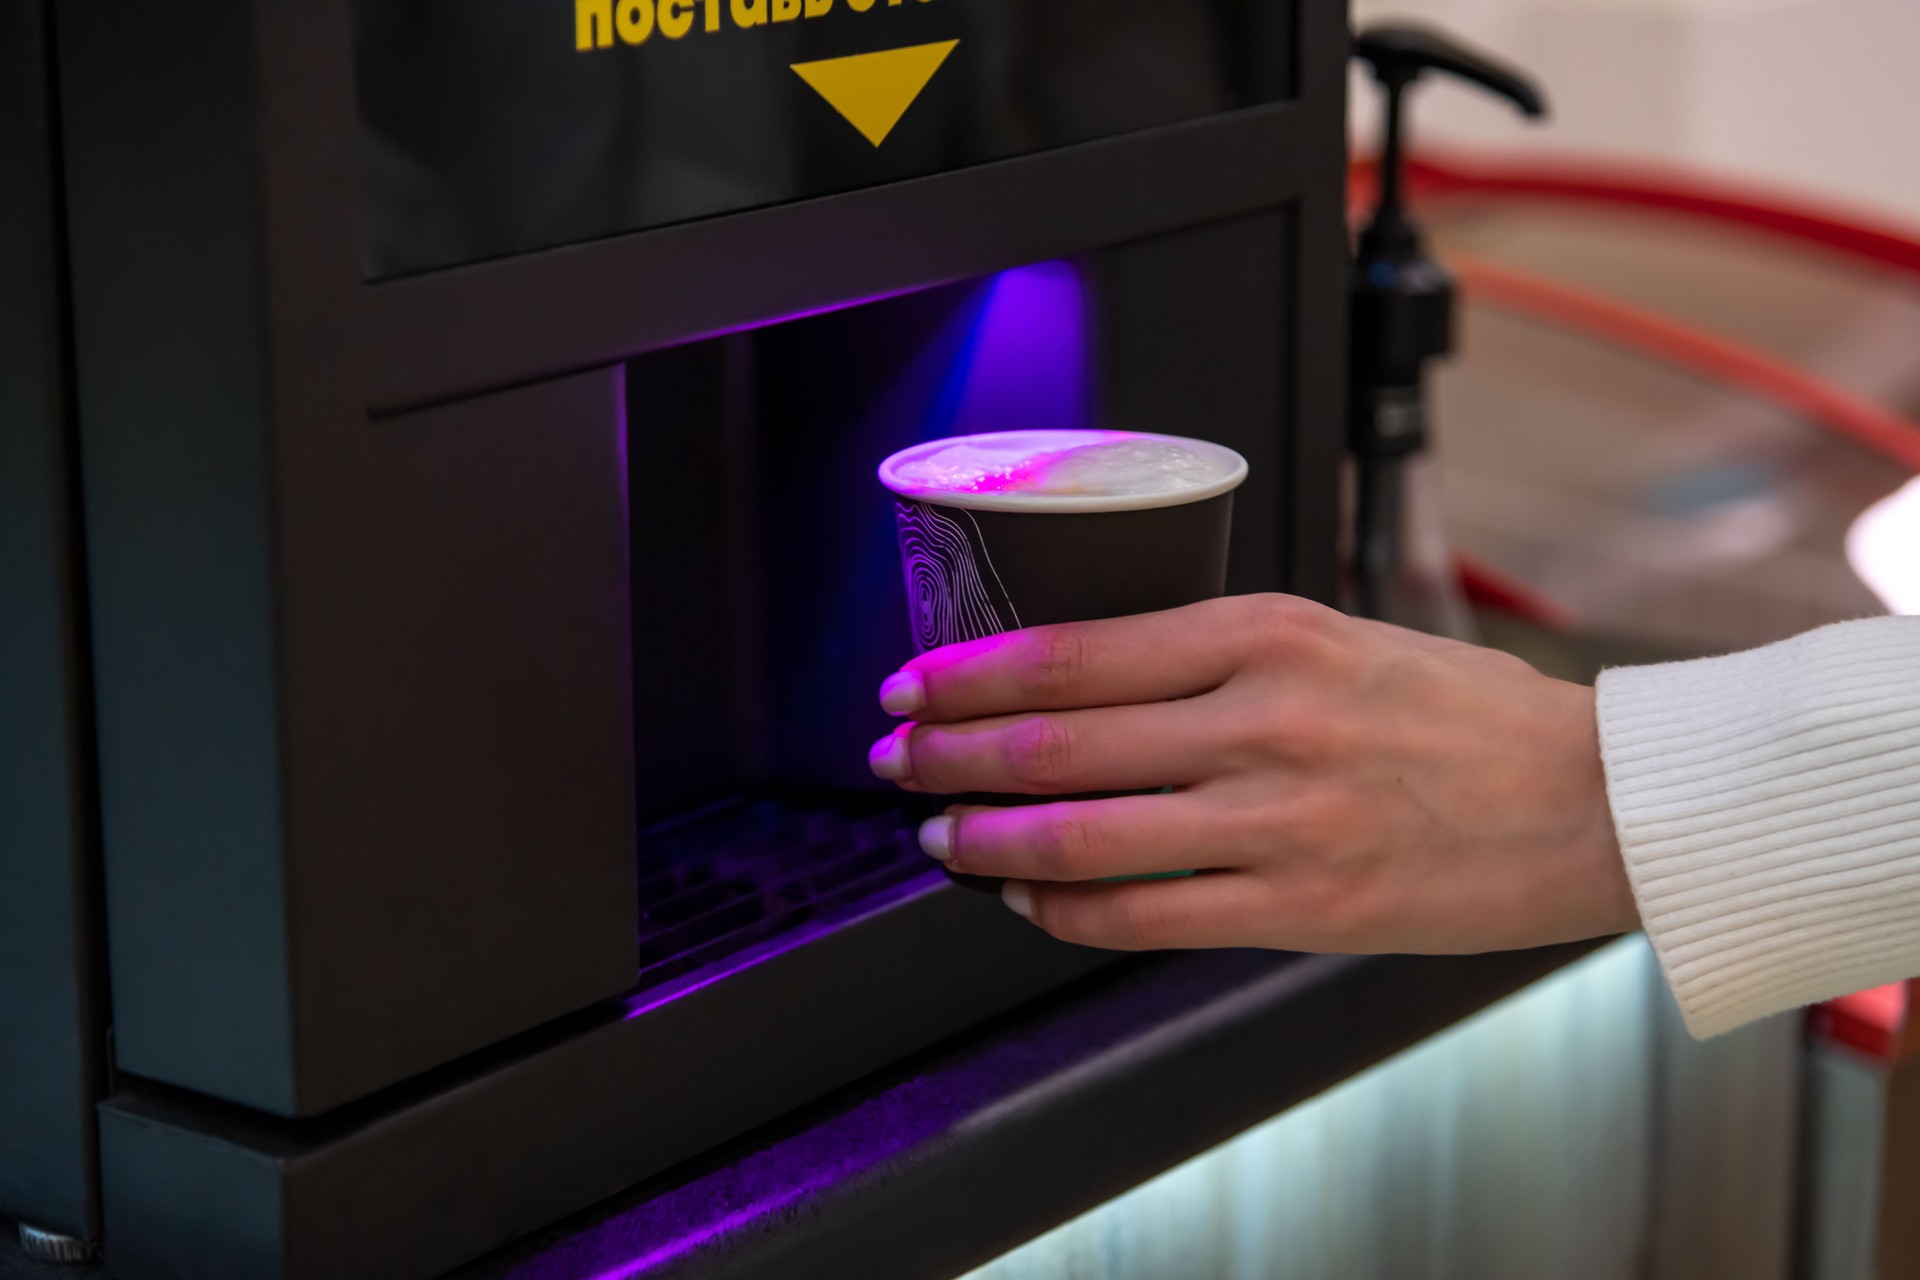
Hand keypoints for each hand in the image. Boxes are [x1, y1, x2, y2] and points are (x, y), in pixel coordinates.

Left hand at [867, 594, 1635, 953]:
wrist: (1592, 802)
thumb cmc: (1464, 715)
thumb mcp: (1337, 638)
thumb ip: (1218, 655)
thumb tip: (1086, 683)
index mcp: (1268, 633)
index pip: (1074, 652)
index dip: (970, 674)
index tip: (913, 685)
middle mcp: (1263, 721)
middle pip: (1056, 742)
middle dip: (949, 754)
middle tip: (896, 759)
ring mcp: (1279, 821)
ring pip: (1082, 836)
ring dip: (986, 838)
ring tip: (941, 835)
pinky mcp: (1301, 906)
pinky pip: (1142, 917)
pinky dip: (1062, 910)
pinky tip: (1028, 897)